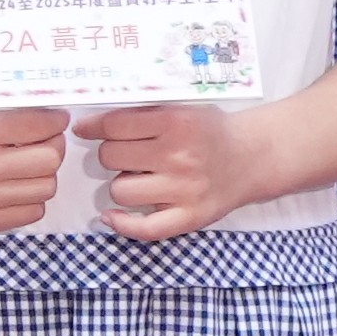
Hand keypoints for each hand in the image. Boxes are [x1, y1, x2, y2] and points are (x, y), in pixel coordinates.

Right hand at [0, 104, 83, 231]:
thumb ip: (9, 98)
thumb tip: (53, 101)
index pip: (39, 126)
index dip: (55, 120)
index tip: (56, 119)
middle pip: (49, 159)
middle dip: (54, 145)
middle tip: (46, 139)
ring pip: (47, 187)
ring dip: (44, 172)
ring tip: (29, 162)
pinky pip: (36, 211)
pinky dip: (33, 196)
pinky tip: (16, 182)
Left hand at [78, 102, 247, 240]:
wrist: (252, 157)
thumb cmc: (209, 130)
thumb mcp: (181, 107)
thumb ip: (141, 112)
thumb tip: (87, 124)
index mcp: (176, 121)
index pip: (114, 126)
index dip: (92, 127)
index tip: (84, 129)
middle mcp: (179, 156)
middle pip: (111, 157)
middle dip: (112, 153)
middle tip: (128, 152)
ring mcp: (185, 190)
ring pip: (120, 190)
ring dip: (122, 183)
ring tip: (140, 176)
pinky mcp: (190, 217)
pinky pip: (144, 229)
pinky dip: (122, 224)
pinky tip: (111, 216)